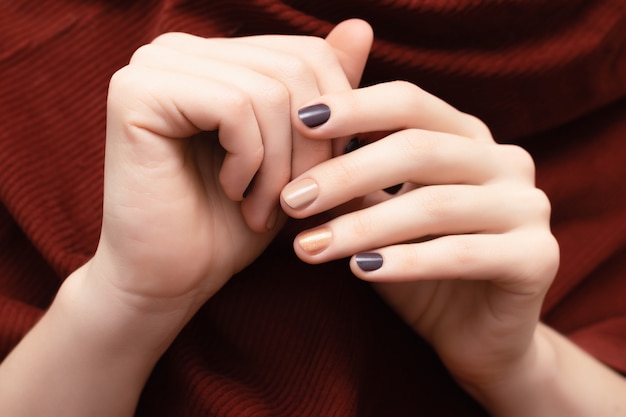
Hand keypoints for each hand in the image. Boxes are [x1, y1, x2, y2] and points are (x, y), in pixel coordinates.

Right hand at [92, 20, 372, 316]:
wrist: (171, 278)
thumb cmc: (233, 221)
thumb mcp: (295, 156)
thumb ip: (324, 92)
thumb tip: (362, 25)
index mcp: (214, 58)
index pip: (306, 54)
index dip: (334, 118)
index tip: (323, 175)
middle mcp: (180, 50)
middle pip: (294, 69)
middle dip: (310, 148)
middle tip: (296, 200)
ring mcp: (153, 66)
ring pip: (268, 91)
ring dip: (280, 165)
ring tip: (265, 207)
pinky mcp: (136, 93)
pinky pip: (235, 108)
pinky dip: (250, 161)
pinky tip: (232, 191)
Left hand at [280, 81, 559, 387]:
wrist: (476, 335)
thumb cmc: (420, 266)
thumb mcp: (382, 214)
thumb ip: (357, 179)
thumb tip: (297, 148)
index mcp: (469, 139)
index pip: (411, 104)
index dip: (356, 108)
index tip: (299, 122)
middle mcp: (505, 161)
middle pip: (419, 150)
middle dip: (346, 174)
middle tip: (292, 201)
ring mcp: (528, 207)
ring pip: (435, 205)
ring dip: (363, 227)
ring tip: (310, 247)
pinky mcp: (539, 258)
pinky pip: (463, 253)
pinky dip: (407, 262)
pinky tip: (361, 271)